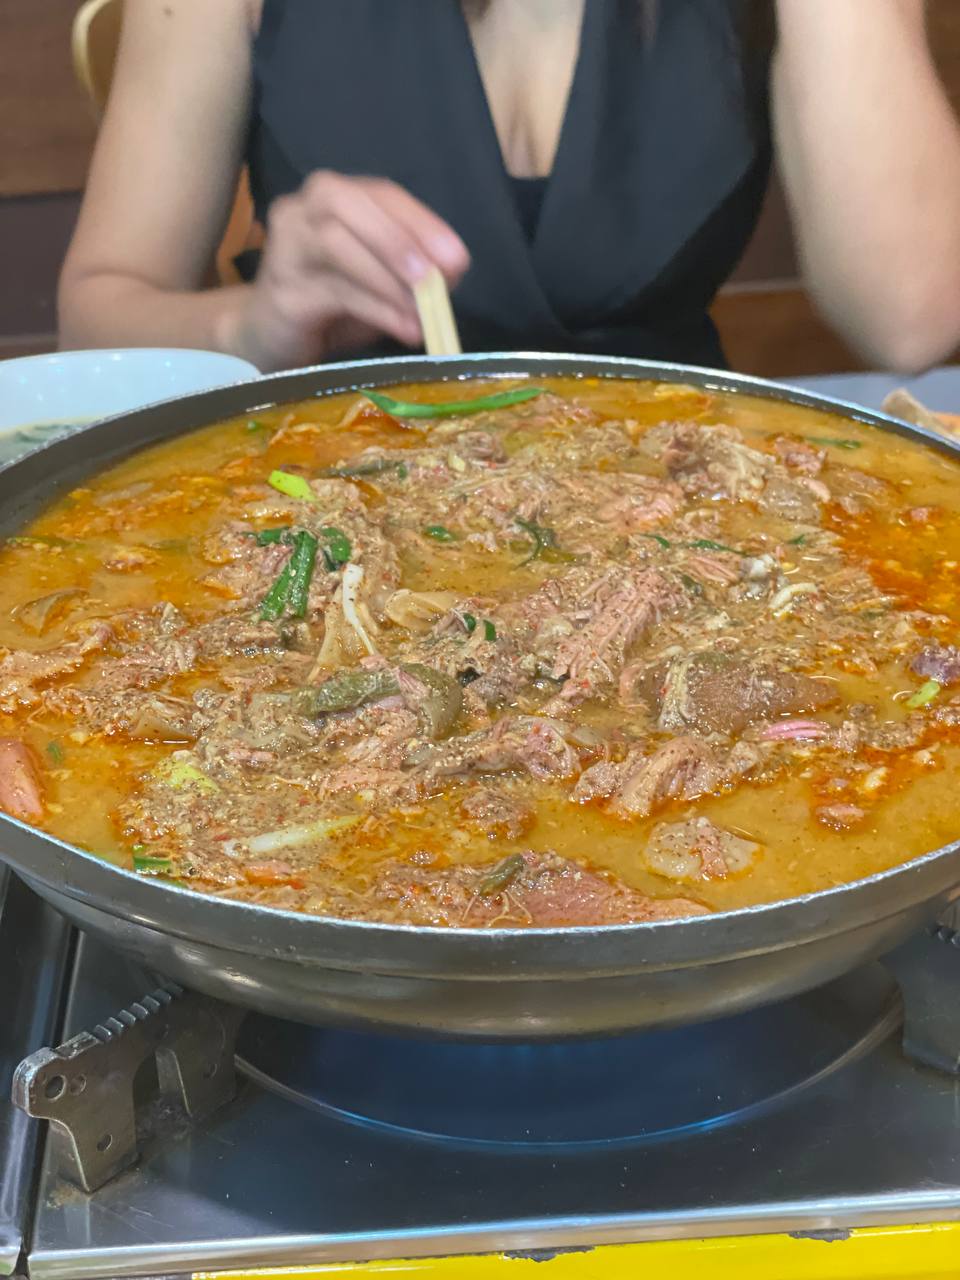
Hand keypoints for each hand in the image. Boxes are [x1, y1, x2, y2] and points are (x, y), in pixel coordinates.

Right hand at [232, 171, 469, 369]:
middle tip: (436, 278)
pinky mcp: (283, 289)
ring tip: (422, 311)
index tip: (457, 258)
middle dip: (400, 241)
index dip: (422, 223)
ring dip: (388, 278)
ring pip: (337, 243)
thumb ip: (412, 271)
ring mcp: (286, 246)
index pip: (382, 194)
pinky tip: (404, 329)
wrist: (269, 339)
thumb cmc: (329, 306)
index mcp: (333, 197)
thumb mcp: (379, 283)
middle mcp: (303, 209)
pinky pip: (333, 291)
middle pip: (351, 205)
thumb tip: (453, 271)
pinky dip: (376, 309)